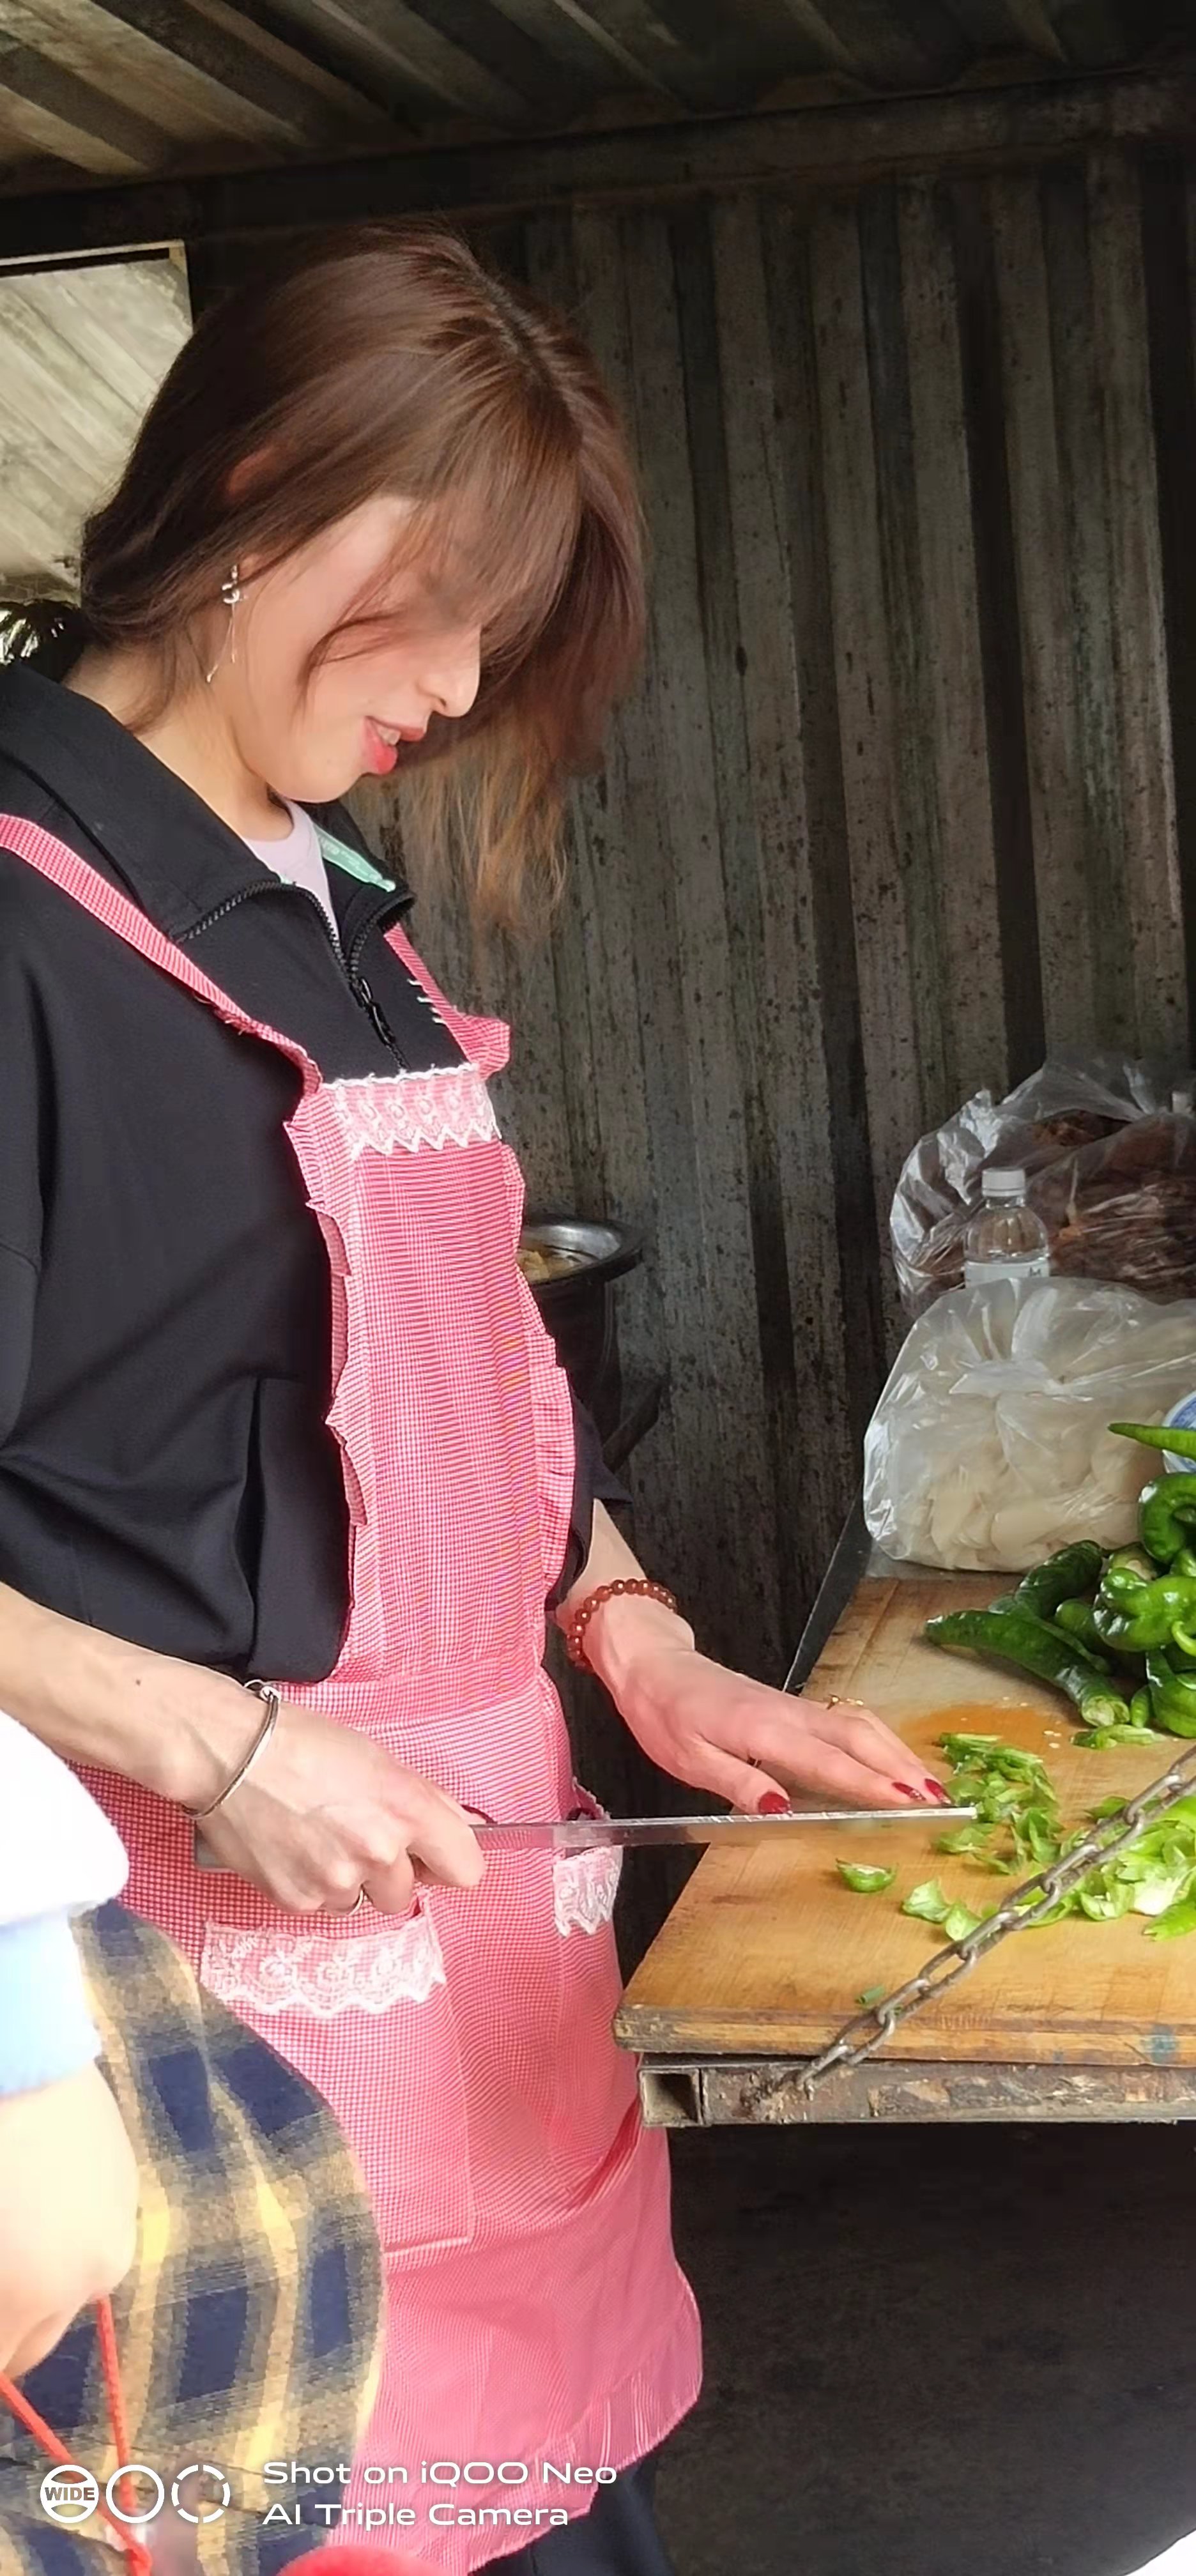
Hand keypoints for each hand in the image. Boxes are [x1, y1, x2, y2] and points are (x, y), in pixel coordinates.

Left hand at [0, 2061, 138, 2378]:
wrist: (17, 2042)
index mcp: (29, 2296)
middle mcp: (87, 2277)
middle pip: (31, 2346)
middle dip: (3, 2327)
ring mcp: (116, 2225)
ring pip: (66, 2292)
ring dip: (31, 2288)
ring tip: (6, 2233)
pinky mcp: (126, 2183)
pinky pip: (88, 2238)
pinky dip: (57, 2238)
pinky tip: (29, 2196)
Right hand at [191, 1692, 485, 1913]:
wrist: (228, 1754)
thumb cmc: (302, 1743)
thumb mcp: (377, 1758)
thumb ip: (423, 1800)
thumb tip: (460, 1826)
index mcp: (406, 1808)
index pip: (467, 1871)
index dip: (449, 1862)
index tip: (431, 1855)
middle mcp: (378, 1851)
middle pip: (406, 1893)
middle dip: (387, 1871)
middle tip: (353, 1835)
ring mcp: (337, 1881)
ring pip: (361, 1901)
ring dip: (348, 1881)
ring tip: (316, 1839)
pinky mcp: (298, 1900)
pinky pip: (322, 1905)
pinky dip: (311, 1884)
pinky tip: (291, 1849)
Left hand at [584, 1602, 948, 1812]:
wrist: (655, 1664)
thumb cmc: (666, 1715)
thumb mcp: (688, 1759)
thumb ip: (737, 1782)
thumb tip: (782, 1809)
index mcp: (761, 1729)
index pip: (826, 1760)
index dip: (869, 1783)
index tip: (907, 1802)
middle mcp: (788, 1714)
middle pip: (858, 1737)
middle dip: (901, 1768)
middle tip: (940, 1801)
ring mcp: (796, 1707)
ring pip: (860, 1724)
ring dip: (898, 1753)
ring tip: (930, 1785)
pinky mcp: (796, 1707)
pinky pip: (848, 1721)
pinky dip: (880, 1741)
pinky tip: (894, 1761)